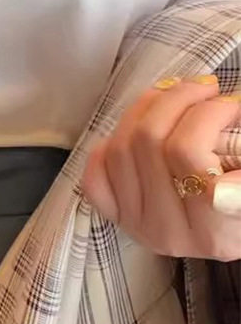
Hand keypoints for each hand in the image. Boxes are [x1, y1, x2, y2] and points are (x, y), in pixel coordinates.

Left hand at [80, 76, 240, 261]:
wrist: (226, 238)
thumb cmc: (240, 198)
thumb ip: (238, 172)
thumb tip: (225, 154)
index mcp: (214, 233)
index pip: (189, 154)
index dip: (207, 115)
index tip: (231, 100)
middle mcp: (168, 232)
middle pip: (149, 140)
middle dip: (178, 98)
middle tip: (206, 86)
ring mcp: (134, 222)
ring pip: (121, 145)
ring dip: (149, 106)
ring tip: (178, 93)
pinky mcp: (114, 214)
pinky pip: (96, 168)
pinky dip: (112, 140)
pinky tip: (139, 125)